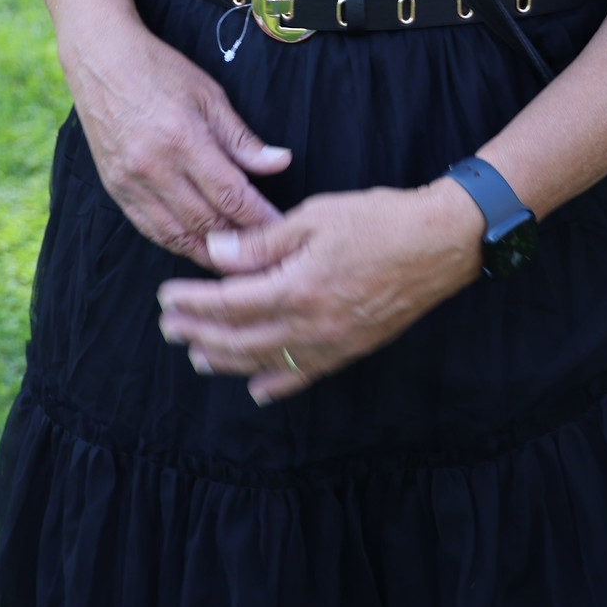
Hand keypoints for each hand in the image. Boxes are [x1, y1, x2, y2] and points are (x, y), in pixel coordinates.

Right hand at [67, 18, 291, 270]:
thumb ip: (242, 138)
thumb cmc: (159, 70)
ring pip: (178, 235)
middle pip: (207, 222)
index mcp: (184, 139)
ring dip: (210, 253)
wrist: (100, 62)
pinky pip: (150, 230)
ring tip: (238, 260)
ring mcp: (131, 182)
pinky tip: (199, 247)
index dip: (260, 219)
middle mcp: (155, 166)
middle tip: (268, 251)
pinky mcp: (115, 189)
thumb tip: (280, 163)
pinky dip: (178, 243)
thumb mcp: (209, 95)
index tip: (282, 229)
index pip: (231, 195)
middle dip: (242, 242)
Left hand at [156, 178, 483, 401]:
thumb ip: (262, 241)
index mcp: (297, 288)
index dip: (193, 302)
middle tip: (168, 329)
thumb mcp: (315, 216)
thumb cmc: (379, 220)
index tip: (165, 298)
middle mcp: (311, 324)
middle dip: (199, 334)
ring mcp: (333, 342)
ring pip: (267, 362)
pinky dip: (277, 385)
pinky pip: (306, 375)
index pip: (229, 303)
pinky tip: (257, 390)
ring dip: (227, 362)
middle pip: (240, 339)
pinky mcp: (352, 348)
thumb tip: (216, 253)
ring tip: (197, 358)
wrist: (441, 243)